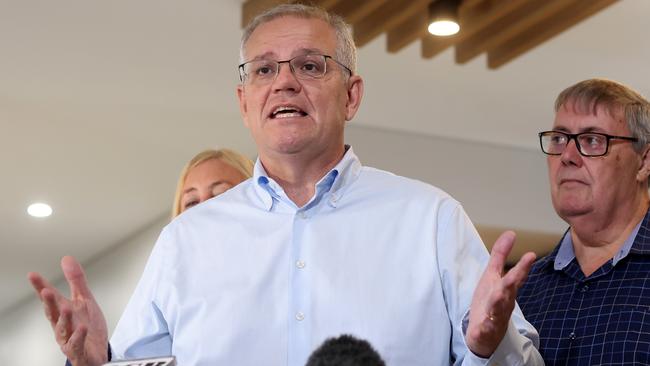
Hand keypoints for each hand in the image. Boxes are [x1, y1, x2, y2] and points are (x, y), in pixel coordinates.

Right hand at [28, 256, 107, 365]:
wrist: (97, 352)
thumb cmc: (88, 326)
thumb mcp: (84, 300)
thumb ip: (76, 280)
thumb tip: (67, 259)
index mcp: (63, 311)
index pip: (51, 297)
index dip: (41, 286)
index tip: (33, 275)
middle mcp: (62, 325)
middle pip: (53, 313)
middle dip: (49, 303)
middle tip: (46, 291)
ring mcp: (68, 338)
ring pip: (62, 329)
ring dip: (64, 318)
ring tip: (65, 307)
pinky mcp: (77, 350)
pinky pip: (77, 344)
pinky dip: (79, 336)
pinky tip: (82, 328)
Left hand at [465, 231, 535, 357]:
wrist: (486, 334)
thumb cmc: (491, 301)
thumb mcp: (493, 275)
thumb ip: (500, 255)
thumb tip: (511, 233)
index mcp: (505, 289)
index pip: (516, 276)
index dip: (523, 267)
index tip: (531, 255)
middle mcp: (503, 302)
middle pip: (509, 291)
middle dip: (512, 282)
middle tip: (515, 275)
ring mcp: (495, 316)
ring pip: (498, 309)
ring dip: (498, 302)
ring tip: (498, 294)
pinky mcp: (484, 330)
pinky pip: (485, 329)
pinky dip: (484, 327)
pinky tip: (481, 325)